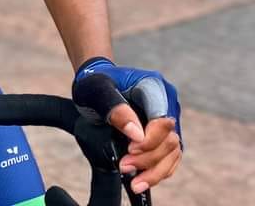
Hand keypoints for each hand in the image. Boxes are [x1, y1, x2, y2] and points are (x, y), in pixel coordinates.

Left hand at [72, 57, 181, 194]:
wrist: (94, 85)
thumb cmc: (94, 83)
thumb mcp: (95, 90)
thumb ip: (115, 108)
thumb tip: (138, 136)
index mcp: (153, 86)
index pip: (162, 119)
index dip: (150, 139)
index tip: (129, 149)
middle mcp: (166, 103)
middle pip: (170, 139)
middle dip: (148, 159)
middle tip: (123, 166)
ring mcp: (165, 120)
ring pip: (172, 153)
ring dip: (154, 171)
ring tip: (133, 182)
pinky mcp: (162, 135)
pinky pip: (168, 158)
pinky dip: (156, 172)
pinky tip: (140, 181)